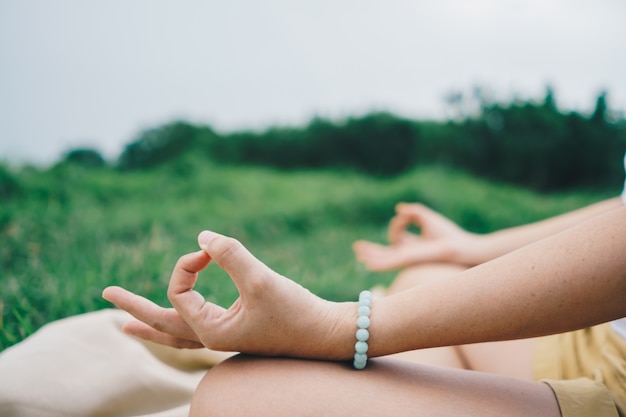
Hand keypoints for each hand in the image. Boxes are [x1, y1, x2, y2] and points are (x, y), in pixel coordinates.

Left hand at [103, 231, 354, 359]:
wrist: (326, 332)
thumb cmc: (296, 311)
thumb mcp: (260, 280)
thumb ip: (230, 254)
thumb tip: (201, 237)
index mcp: (210, 331)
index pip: (179, 291)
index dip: (188, 263)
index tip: (211, 249)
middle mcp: (212, 337)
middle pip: (162, 324)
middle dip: (134, 308)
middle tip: (106, 295)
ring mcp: (224, 336)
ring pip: (177, 331)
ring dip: (150, 323)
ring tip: (124, 325)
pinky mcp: (238, 329)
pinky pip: (196, 328)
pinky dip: (178, 323)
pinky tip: (177, 318)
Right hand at [353, 203, 476, 270]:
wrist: (459, 247)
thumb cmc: (448, 235)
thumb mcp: (427, 218)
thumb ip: (413, 212)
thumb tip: (400, 209)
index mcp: (413, 246)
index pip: (397, 237)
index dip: (398, 224)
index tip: (405, 214)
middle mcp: (408, 254)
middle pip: (385, 253)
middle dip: (371, 250)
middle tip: (357, 248)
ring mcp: (407, 258)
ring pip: (383, 259)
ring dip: (370, 255)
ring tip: (358, 253)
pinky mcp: (408, 259)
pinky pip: (389, 262)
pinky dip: (377, 262)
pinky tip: (366, 262)